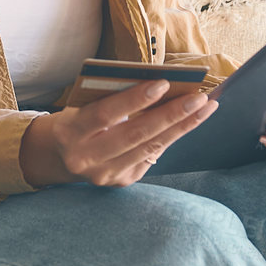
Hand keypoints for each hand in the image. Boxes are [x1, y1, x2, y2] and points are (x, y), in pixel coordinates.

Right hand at [19, 79, 218, 187]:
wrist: (59, 156)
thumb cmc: (77, 119)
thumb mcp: (83, 105)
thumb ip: (111, 98)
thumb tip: (160, 87)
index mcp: (70, 132)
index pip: (105, 113)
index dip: (135, 98)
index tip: (163, 83)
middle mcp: (86, 159)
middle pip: (136, 135)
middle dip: (171, 115)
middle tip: (200, 98)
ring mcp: (104, 175)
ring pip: (150, 149)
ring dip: (181, 127)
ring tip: (205, 108)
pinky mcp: (120, 183)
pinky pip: (151, 157)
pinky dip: (170, 138)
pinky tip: (188, 123)